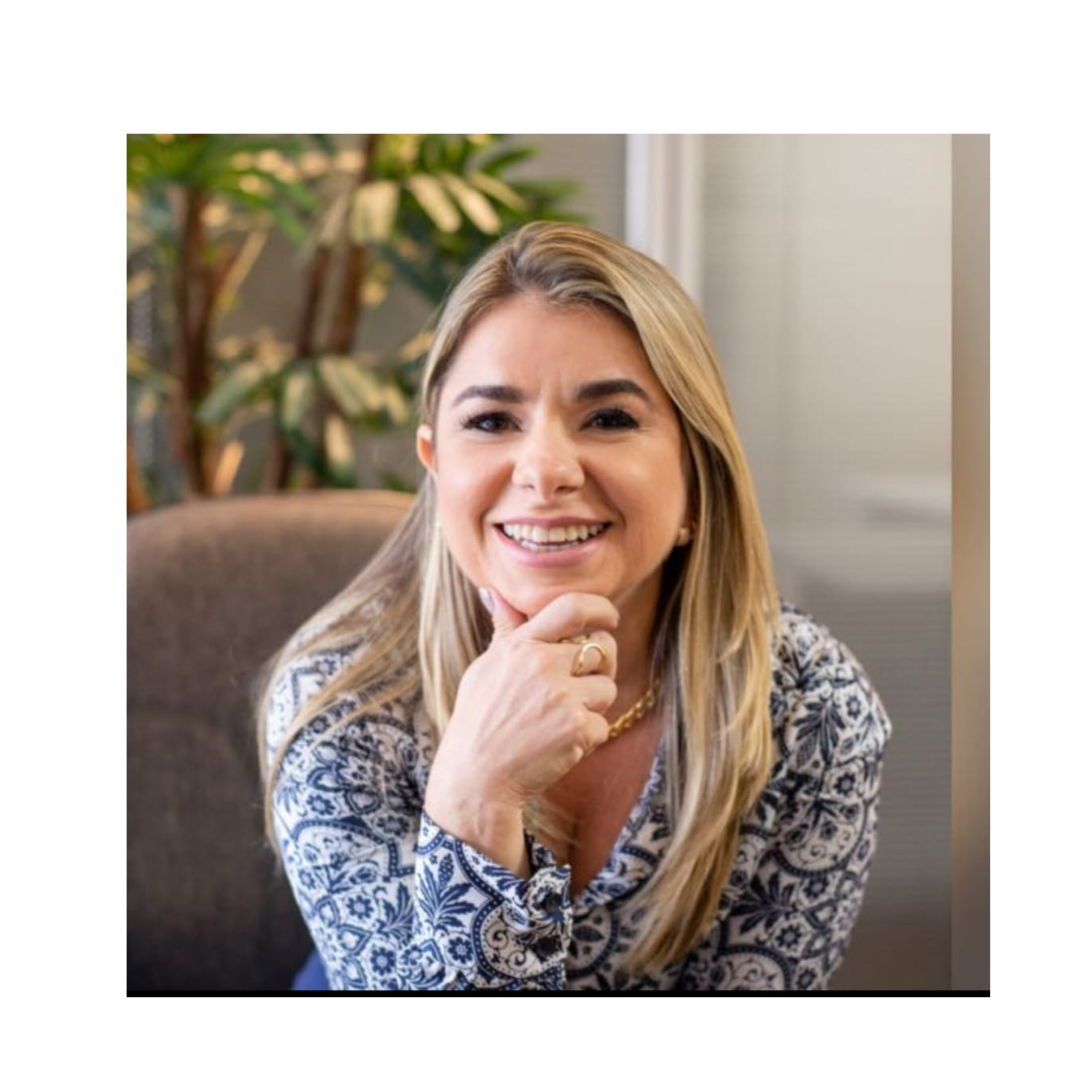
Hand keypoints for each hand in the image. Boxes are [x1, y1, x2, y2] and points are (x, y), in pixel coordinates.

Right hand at [425, 588, 619, 817]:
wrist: (475, 779)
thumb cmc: (478, 721)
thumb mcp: (485, 668)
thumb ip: (505, 631)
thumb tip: (497, 593)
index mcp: (521, 645)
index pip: (571, 608)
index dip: (600, 608)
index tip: (609, 618)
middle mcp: (542, 665)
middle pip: (602, 648)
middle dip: (602, 665)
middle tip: (583, 685)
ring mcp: (562, 697)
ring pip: (608, 688)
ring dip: (593, 706)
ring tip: (559, 721)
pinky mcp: (577, 728)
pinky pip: (604, 724)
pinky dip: (588, 738)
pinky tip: (559, 745)